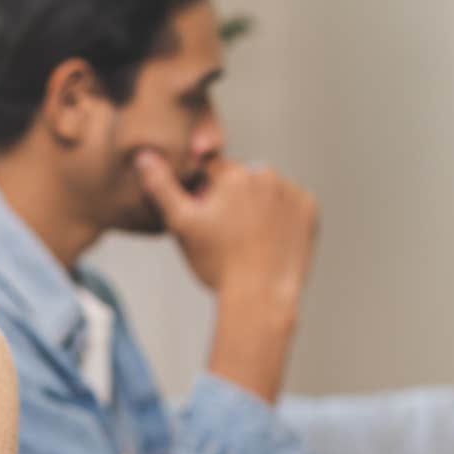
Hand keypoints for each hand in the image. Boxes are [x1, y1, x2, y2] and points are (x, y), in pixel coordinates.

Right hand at [135, 150, 319, 322]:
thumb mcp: (181, 225)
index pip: (212, 170)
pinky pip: (290, 205)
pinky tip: (269, 240)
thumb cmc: (217, 264)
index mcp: (234, 174)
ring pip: (266, 191)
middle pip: (241, 179)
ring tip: (249, 240)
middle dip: (232, 198)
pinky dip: (281, 217)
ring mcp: (291, 192)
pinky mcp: (309, 210)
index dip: (204, 194)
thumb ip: (161, 186)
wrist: (260, 297)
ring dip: (257, 206)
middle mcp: (266, 176)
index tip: (208, 220)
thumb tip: (143, 156)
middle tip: (227, 235)